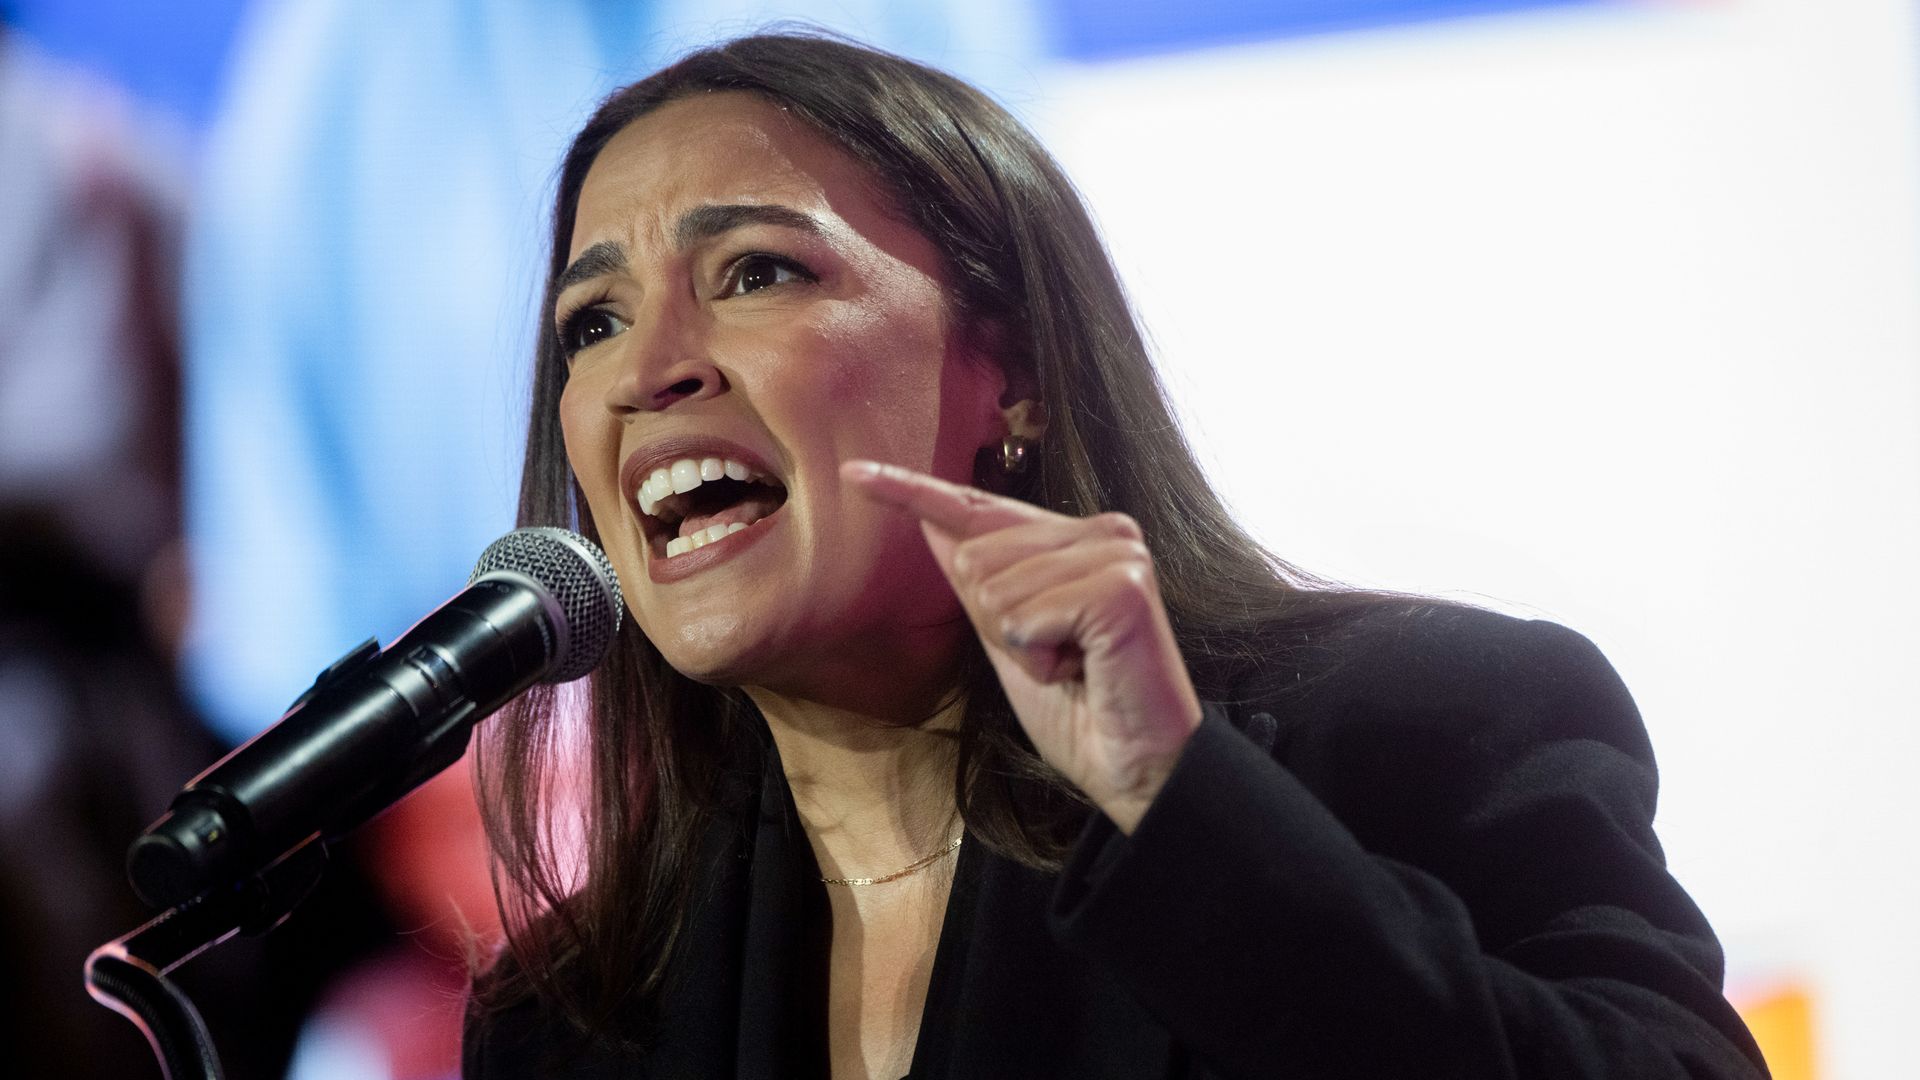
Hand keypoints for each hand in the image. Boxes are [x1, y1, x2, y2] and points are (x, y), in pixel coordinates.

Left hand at [844, 459, 1201, 832]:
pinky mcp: (1121, 586)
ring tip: (1073, 666)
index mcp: (1076, 538)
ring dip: (1020, 646)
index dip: (910, 491)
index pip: (978, 507)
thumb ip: (977, 581)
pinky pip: (1024, 615)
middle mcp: (1102, 532)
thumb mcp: (1008, 639)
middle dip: (996, 624)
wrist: (1137, 769)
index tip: (853, 473)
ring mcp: (1116, 553)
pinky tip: (1083, 669)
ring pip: (993, 586)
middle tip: (1055, 660)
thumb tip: (932, 521)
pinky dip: (1039, 656)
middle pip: (973, 555)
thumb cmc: (1080, 712)